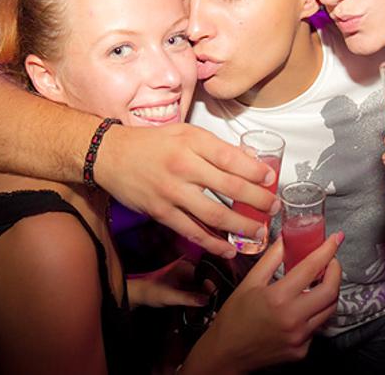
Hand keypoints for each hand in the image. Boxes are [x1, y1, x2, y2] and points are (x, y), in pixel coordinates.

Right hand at [95, 123, 280, 258]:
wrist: (110, 155)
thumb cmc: (151, 144)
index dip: (256, 172)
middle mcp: (184, 166)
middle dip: (258, 201)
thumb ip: (215, 148)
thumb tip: (249, 163)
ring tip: (259, 232)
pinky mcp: (160, 212)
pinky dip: (212, 243)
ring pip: (214, 214)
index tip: (271, 181)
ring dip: (241, 227)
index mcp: (193, 143)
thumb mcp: (185, 134)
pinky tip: (228, 249)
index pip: (232, 159)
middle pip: (230, 187)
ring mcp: (172, 192)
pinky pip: (191, 231)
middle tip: (274, 208)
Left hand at [127, 258, 210, 308]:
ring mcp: (186, 278)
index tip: (217, 301)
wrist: (138, 294)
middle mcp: (188, 270)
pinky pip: (194, 293)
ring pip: (200, 290)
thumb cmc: (152, 291)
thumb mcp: (171, 296)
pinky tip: (201, 314)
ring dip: (204, 302)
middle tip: (214, 312)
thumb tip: (207, 301)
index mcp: (186, 267)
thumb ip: (189, 298)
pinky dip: (197, 302)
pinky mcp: (183, 286)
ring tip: (209, 316)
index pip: (205, 276)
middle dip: (209, 297)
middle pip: (204, 283)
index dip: (211, 289)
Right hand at [183, 234, 342, 373]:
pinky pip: (316, 326)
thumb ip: (271, 258)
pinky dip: (315, 313)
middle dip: (336, 272)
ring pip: (328, 310)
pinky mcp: (301, 351)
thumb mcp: (249, 282)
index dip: (327, 250)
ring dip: (329, 292)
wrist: (227, 353)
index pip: (311, 268)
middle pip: (331, 291)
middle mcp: (293, 319)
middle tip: (331, 262)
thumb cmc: (234, 317)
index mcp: (278, 298)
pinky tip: (303, 307)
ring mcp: (299, 337)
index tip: (335, 239)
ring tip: (320, 281)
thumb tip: (286, 239)